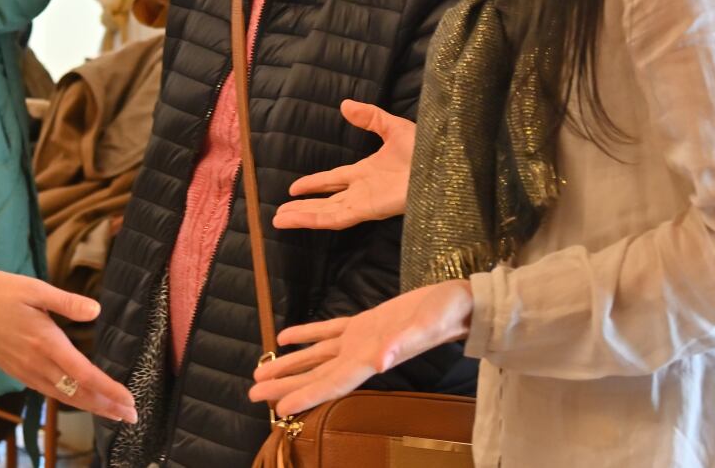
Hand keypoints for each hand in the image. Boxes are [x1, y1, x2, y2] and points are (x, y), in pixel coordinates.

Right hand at [0, 270, 137, 424]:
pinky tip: (79, 399)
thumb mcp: (33, 288)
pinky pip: (49, 391)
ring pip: (63, 396)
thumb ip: (66, 302)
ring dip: (91, 406)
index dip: (109, 390)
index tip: (129, 401)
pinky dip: (70, 399)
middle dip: (106, 406)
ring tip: (113, 412)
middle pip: (78, 393)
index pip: (84, 374)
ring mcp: (25, 370)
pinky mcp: (17, 371)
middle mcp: (36, 363)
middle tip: (132, 416)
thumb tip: (96, 311)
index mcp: (44, 342)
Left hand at [250, 280, 472, 415]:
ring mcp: (361, 339)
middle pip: (317, 375)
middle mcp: (362, 354)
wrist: (461, 304)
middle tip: (254, 395)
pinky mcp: (365, 323)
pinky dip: (306, 335)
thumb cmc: (444, 315)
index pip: (332, 383)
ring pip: (318, 356)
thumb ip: (402, 343)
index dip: (306, 396)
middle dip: (286, 386)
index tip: (279, 410)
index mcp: (371, 358)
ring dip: (290, 365)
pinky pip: (328, 332)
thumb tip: (381, 361)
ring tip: (261, 373)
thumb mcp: (424, 326)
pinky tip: (286, 339)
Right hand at [272, 100, 414, 229]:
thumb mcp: (394, 127)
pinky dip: (315, 218)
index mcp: (367, 173)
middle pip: (326, 202)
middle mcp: (363, 191)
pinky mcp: (368, 210)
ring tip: (278, 220)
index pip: (334, 180)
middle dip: (303, 207)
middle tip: (278, 213)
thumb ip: (369, 117)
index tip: (293, 188)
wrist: (443, 164)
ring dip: (302, 216)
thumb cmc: (427, 149)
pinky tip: (298, 218)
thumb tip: (345, 104)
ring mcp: (365, 203)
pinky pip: (336, 217)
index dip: (314, 184)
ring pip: (326, 213)